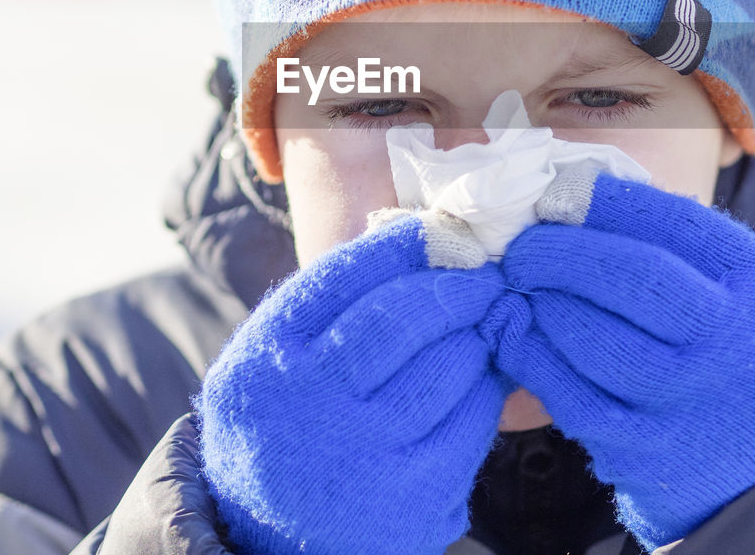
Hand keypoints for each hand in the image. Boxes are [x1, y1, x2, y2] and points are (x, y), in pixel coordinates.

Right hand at [196, 212, 510, 554]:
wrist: (268, 540)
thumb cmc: (286, 423)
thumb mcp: (273, 357)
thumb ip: (331, 305)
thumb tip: (429, 239)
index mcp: (266, 355)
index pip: (347, 274)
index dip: (407, 243)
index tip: (446, 230)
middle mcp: (306, 406)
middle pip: (404, 317)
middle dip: (459, 286)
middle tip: (487, 273)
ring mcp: (360, 457)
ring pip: (449, 365)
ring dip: (479, 334)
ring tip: (488, 321)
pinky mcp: (411, 501)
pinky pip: (473, 421)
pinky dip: (487, 389)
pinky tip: (483, 377)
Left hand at [492, 169, 754, 548]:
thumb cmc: (746, 345)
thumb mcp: (748, 284)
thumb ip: (681, 244)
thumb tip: (577, 197)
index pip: (674, 223)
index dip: (603, 202)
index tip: (556, 194)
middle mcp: (734, 344)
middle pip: (631, 278)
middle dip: (560, 252)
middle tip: (522, 247)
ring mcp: (692, 405)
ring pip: (593, 340)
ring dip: (542, 305)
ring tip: (522, 289)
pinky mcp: (651, 458)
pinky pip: (574, 401)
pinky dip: (535, 361)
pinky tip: (520, 338)